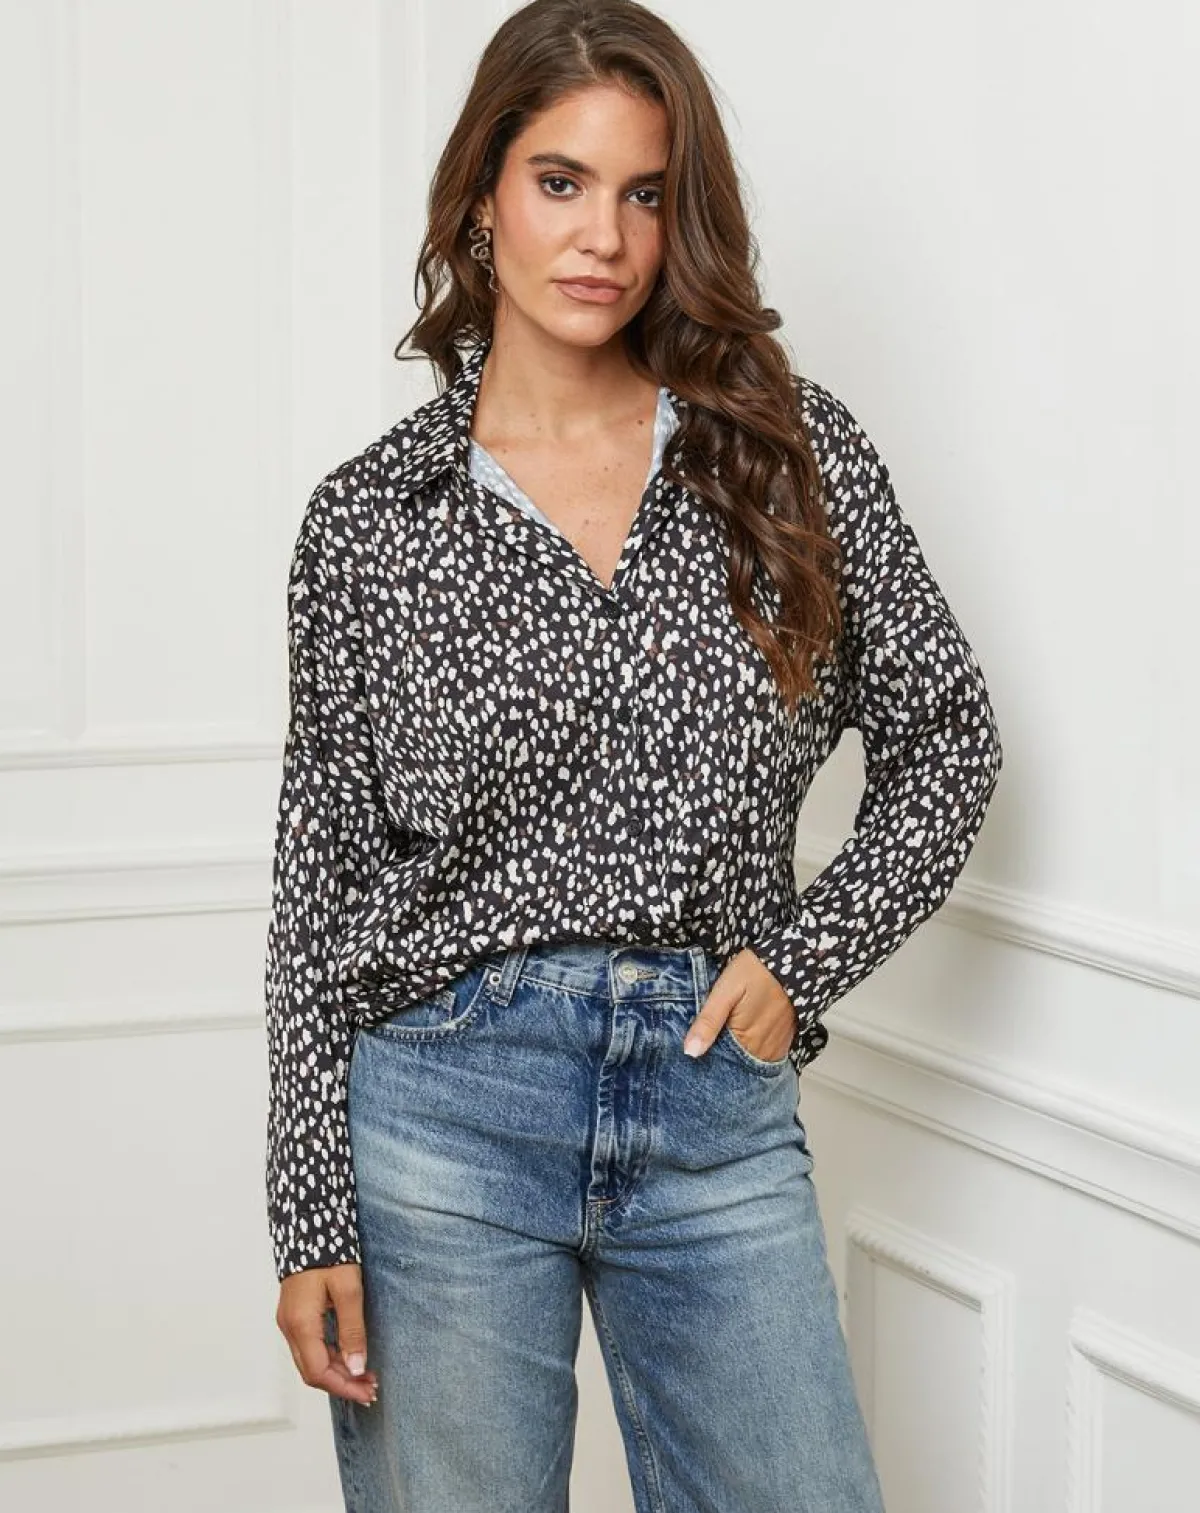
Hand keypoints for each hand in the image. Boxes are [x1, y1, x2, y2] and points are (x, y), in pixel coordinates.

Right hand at [276, 1261, 378, 1404]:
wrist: (309, 1221)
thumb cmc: (329, 1250)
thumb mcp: (348, 1289)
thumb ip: (352, 1331)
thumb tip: (356, 1367)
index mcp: (301, 1324)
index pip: (319, 1373)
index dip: (344, 1386)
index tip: (368, 1391)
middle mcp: (289, 1327)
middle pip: (312, 1372)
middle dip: (342, 1383)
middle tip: (370, 1386)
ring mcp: (289, 1321)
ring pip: (310, 1361)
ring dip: (336, 1371)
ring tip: (364, 1374)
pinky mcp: (294, 1314)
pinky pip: (309, 1347)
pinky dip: (329, 1357)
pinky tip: (348, 1355)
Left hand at [683, 948, 797, 1061]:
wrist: (794, 960)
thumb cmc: (756, 971)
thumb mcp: (725, 991)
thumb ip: (708, 1022)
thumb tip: (690, 1052)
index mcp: (744, 1040)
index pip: (719, 1063)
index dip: (707, 1055)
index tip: (696, 1045)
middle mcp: (763, 1051)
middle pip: (735, 1065)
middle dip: (722, 1056)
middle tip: (713, 1035)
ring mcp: (776, 1048)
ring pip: (749, 1061)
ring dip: (737, 1054)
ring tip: (728, 1033)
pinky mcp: (784, 1041)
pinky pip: (764, 1055)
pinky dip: (752, 1050)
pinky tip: (744, 1036)